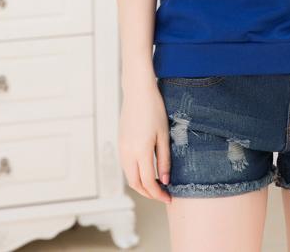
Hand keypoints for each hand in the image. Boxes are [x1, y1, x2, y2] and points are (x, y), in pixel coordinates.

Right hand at [118, 77, 172, 203]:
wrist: (138, 91)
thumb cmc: (154, 109)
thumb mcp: (163, 135)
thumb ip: (164, 159)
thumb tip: (165, 180)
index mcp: (140, 151)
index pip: (148, 182)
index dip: (158, 194)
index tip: (168, 198)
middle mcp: (127, 152)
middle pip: (135, 184)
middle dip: (148, 193)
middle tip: (162, 195)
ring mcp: (122, 148)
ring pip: (129, 176)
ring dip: (141, 185)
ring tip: (156, 185)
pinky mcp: (120, 143)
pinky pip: (126, 166)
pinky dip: (135, 174)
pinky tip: (146, 171)